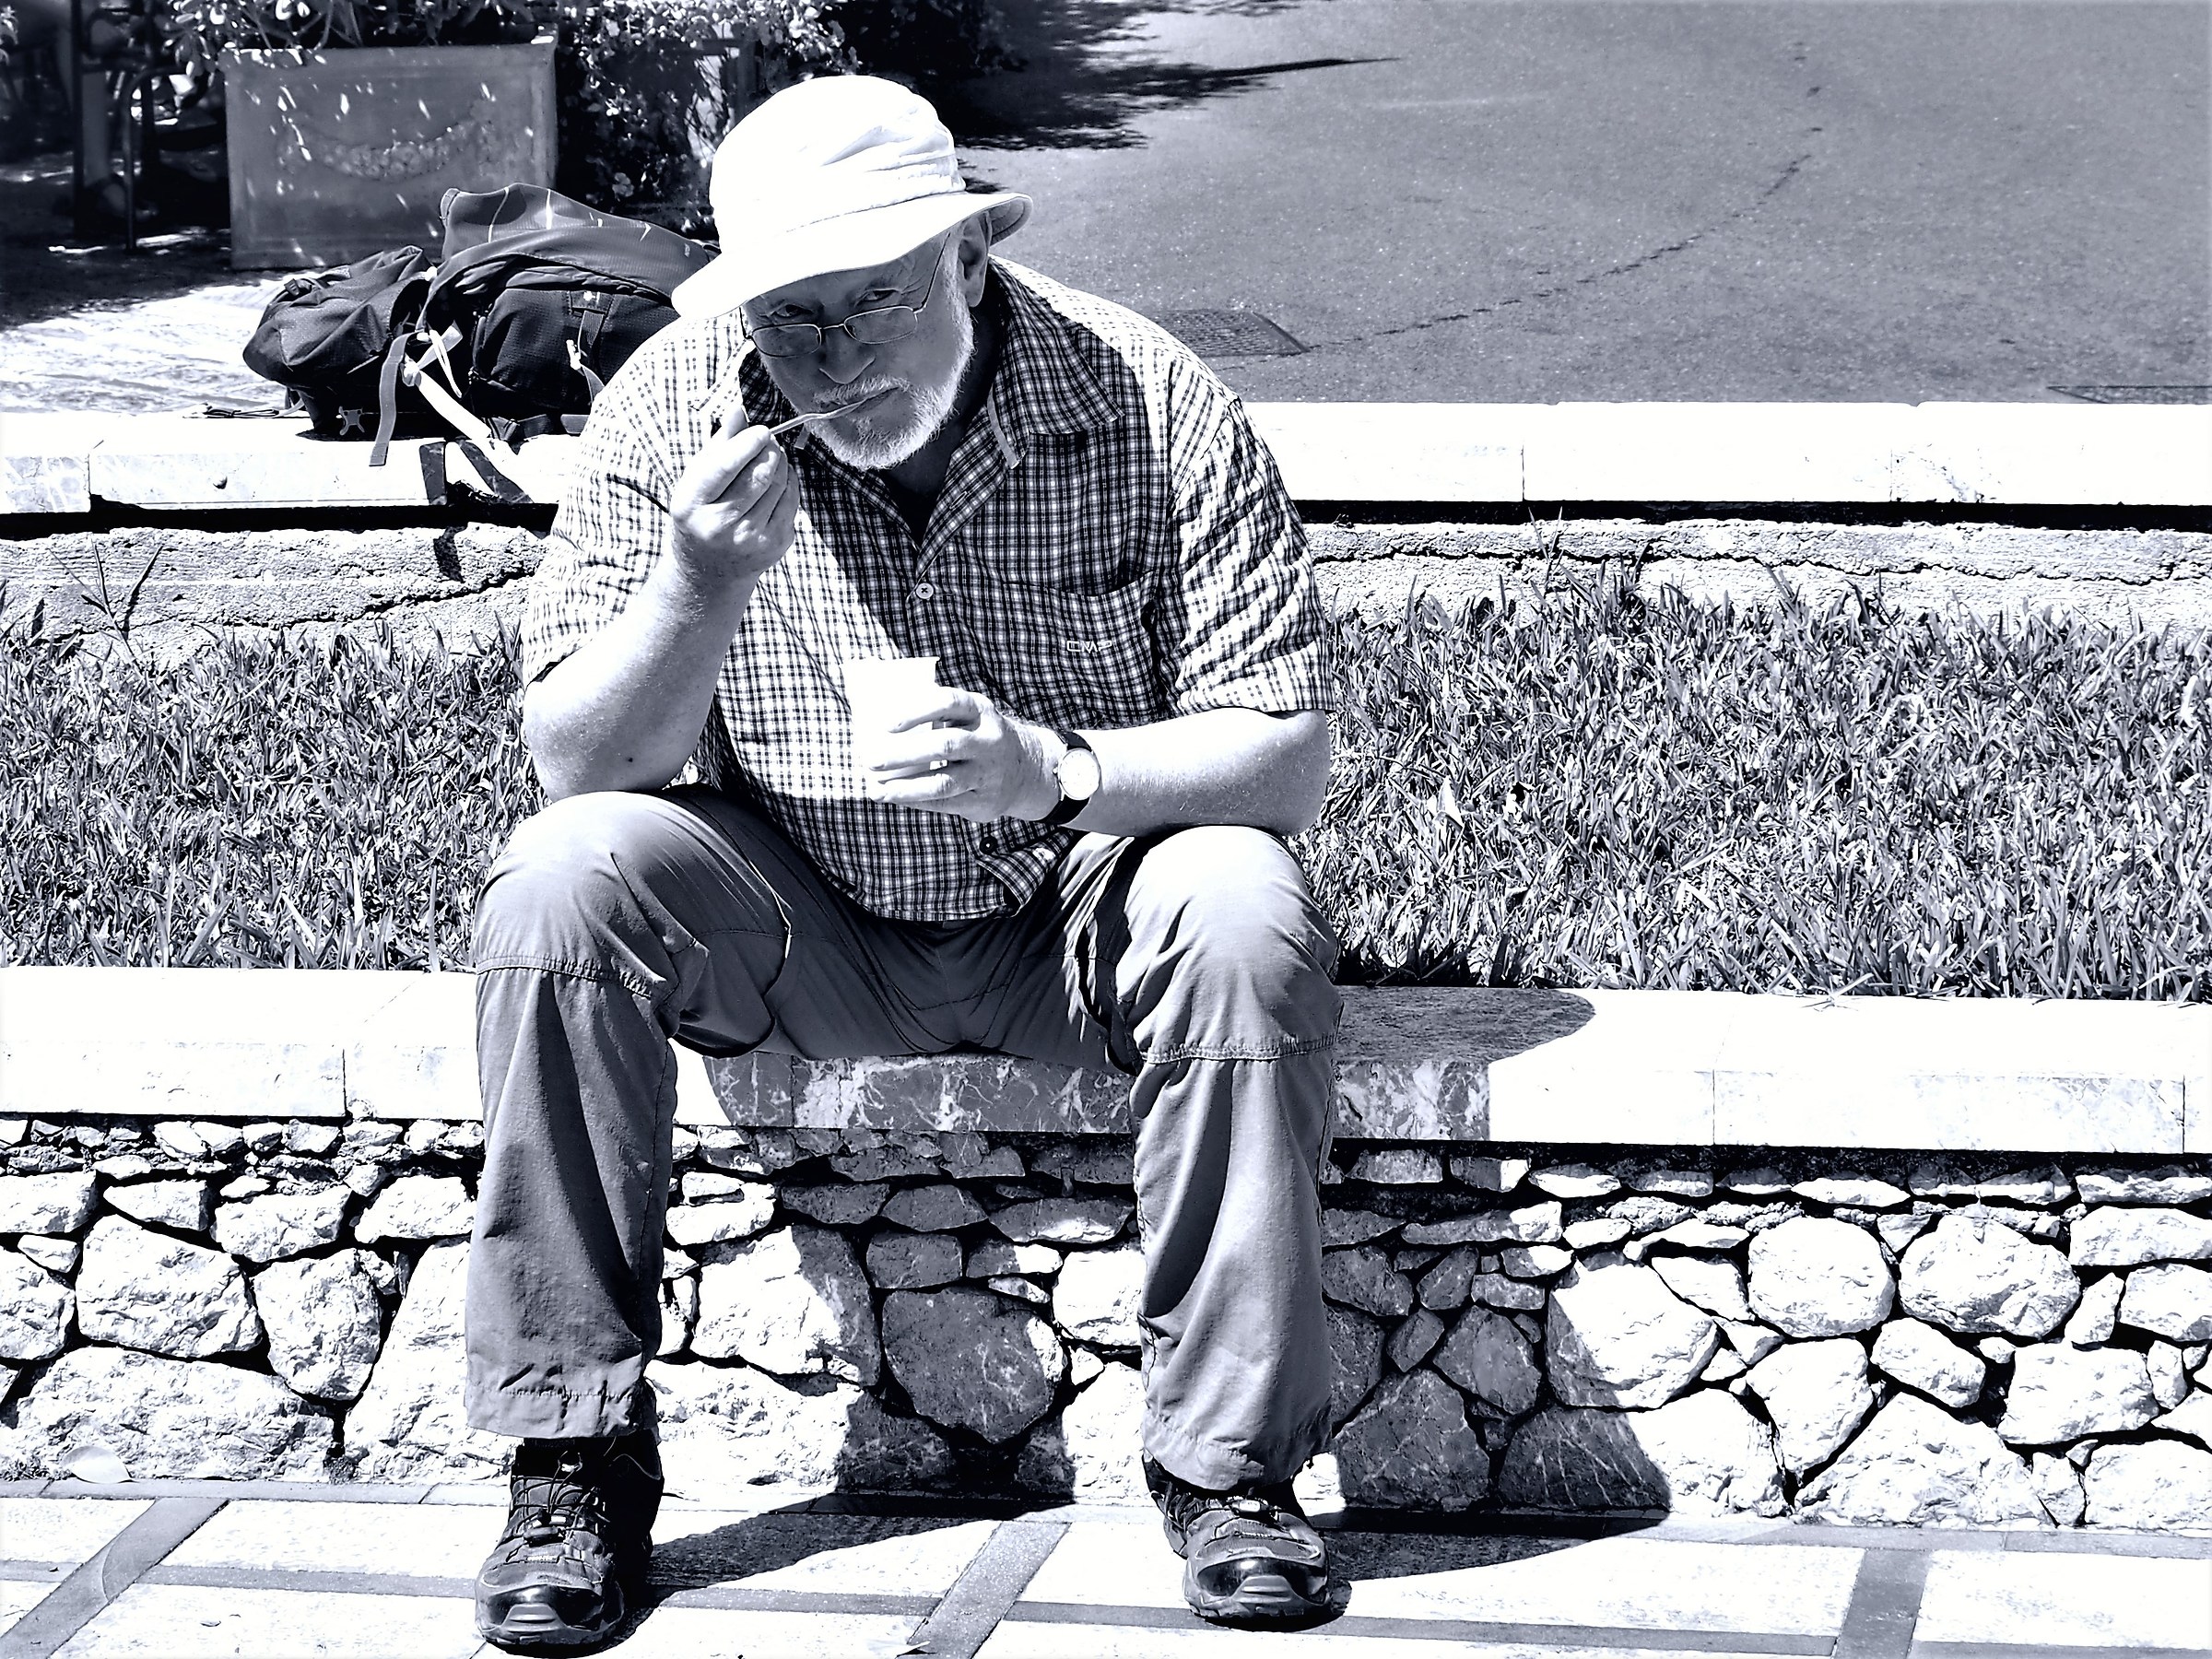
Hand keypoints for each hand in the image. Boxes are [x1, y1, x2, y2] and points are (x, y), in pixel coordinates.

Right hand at [668, 424, 798, 590]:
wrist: (709, 571)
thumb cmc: (701, 514)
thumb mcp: (696, 480)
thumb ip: (718, 446)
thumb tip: (737, 410)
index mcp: (692, 505)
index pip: (725, 466)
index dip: (748, 444)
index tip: (761, 430)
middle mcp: (720, 526)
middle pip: (759, 474)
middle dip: (769, 450)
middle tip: (768, 440)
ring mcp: (750, 539)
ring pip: (779, 485)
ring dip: (780, 463)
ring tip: (771, 457)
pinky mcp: (775, 545)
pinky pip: (791, 501)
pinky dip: (789, 482)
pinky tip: (778, 480)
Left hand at [866, 687, 1063, 822]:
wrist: (1026, 768)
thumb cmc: (977, 736)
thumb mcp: (968, 717)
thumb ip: (935, 716)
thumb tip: (877, 724)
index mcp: (979, 710)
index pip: (948, 703)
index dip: (916, 712)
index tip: (886, 725)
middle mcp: (988, 740)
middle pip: (944, 745)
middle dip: (903, 754)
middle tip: (870, 760)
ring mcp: (988, 773)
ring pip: (943, 782)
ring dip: (906, 787)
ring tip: (877, 790)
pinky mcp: (984, 800)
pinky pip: (945, 803)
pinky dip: (916, 801)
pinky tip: (895, 797)